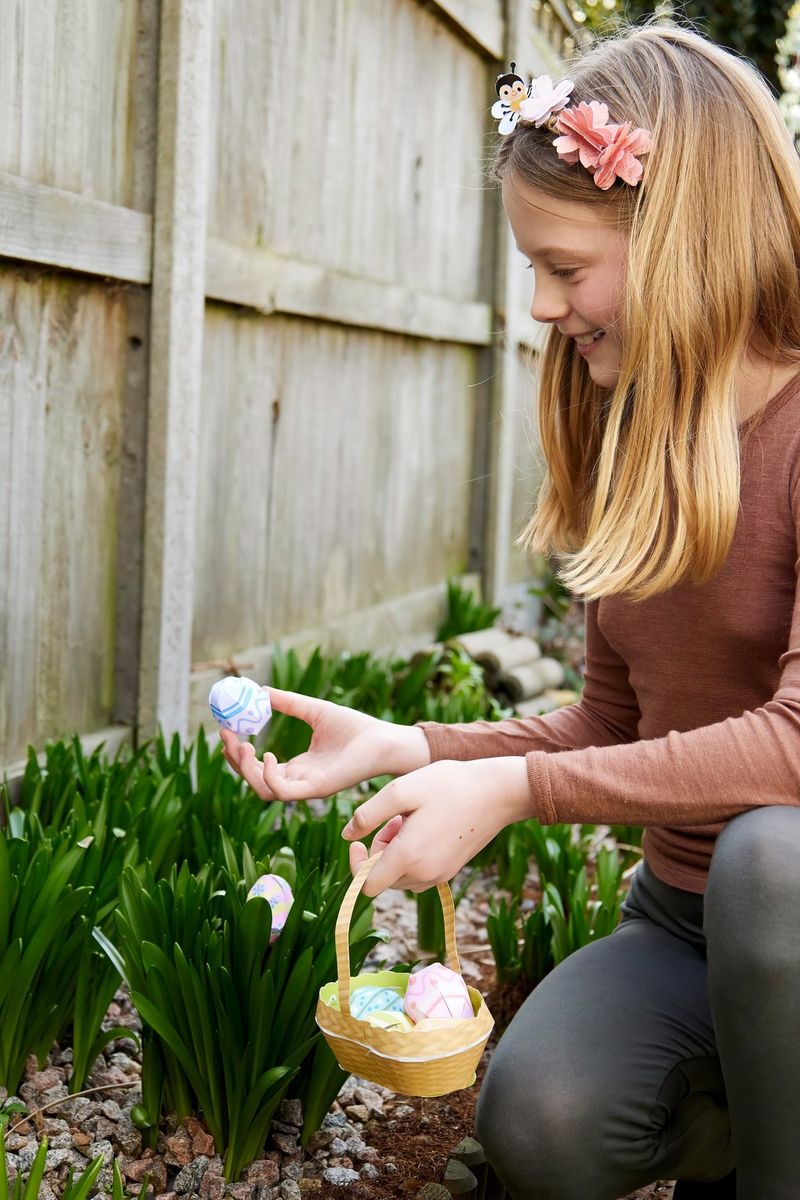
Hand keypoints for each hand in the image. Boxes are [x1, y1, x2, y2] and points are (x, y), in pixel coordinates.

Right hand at [220, 686, 430, 801]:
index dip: (239, 751)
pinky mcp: (316, 789)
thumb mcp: (314, 710)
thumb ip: (288, 703)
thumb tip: (261, 690)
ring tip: (243, 743)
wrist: (383, 739)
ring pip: (262, 790)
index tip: (226, 728)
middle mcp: (299, 781)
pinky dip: (268, 776)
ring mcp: (306, 788)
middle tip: (226, 735)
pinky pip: (282, 792)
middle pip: (254, 780)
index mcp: (298, 767)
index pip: (258, 767)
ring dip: (245, 769)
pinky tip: (266, 753)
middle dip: (235, 760)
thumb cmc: (355, 728)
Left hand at [342, 757, 531, 893]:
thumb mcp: (401, 791)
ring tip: (410, 818)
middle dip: (378, 850)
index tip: (358, 839)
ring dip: (395, 851)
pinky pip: (419, 871)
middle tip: (395, 817)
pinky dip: (413, 853)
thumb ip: (367, 815)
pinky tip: (424, 825)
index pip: (366, 885)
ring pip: (400, 875)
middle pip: (383, 878)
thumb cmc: (448, 785)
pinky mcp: (450, 870)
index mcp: (408, 858)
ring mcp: (440, 875)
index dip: (355, 864)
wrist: (497, 792)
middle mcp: (424, 875)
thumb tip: (347, 836)